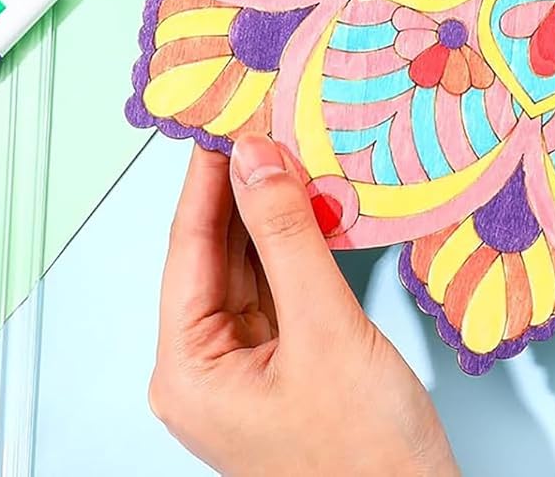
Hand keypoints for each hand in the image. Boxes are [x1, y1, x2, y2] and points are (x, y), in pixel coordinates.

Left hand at [151, 137, 459, 476]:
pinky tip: (311, 203)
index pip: (189, 246)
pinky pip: (278, 285)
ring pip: (249, 264)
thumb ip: (288, 236)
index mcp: (188, 371)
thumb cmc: (366, 458)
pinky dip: (294, 243)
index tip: (225, 113)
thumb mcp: (325, 330)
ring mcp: (243, 368)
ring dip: (272, 210)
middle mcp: (204, 369)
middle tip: (267, 114)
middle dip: (243, 184)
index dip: (208, 175)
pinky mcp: (281, 364)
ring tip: (292, 145)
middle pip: (215, 251)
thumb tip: (256, 158)